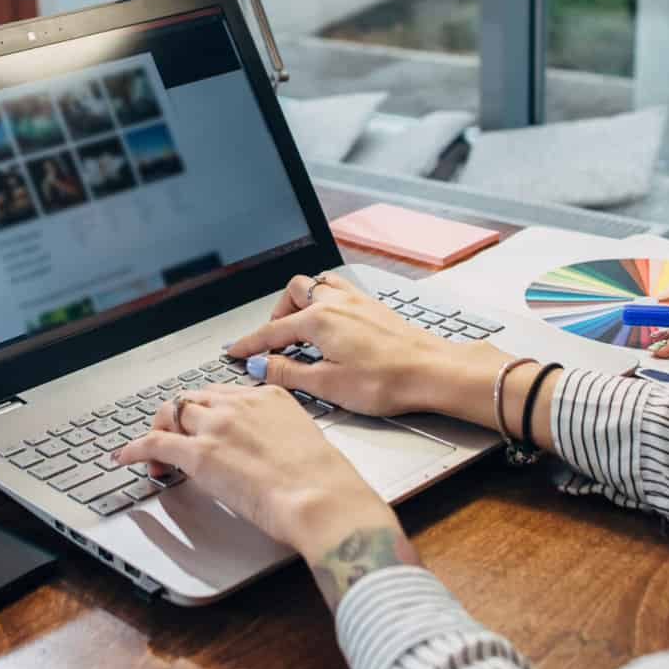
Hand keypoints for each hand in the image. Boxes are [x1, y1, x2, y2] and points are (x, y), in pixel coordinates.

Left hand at [112, 383, 418, 607]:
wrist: (323, 498)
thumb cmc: (324, 481)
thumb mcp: (304, 442)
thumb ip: (277, 437)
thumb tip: (263, 454)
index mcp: (268, 397)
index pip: (222, 393)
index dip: (204, 409)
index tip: (199, 422)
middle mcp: (238, 405)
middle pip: (191, 399)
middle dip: (178, 417)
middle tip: (172, 437)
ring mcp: (216, 426)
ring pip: (170, 415)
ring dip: (157, 431)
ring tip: (154, 452)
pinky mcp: (199, 454)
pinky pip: (154, 442)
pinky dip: (135, 448)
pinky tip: (125, 457)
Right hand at [221, 272, 464, 418]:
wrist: (433, 371)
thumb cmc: (387, 379)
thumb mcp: (328, 384)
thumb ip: (288, 372)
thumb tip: (259, 365)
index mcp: (318, 320)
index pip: (271, 331)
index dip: (249, 344)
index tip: (234, 352)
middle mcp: (336, 303)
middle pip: (293, 293)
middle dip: (277, 314)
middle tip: (272, 341)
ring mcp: (357, 301)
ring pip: (318, 284)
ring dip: (302, 301)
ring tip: (299, 326)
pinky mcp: (374, 307)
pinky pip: (340, 290)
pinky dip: (325, 301)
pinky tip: (332, 322)